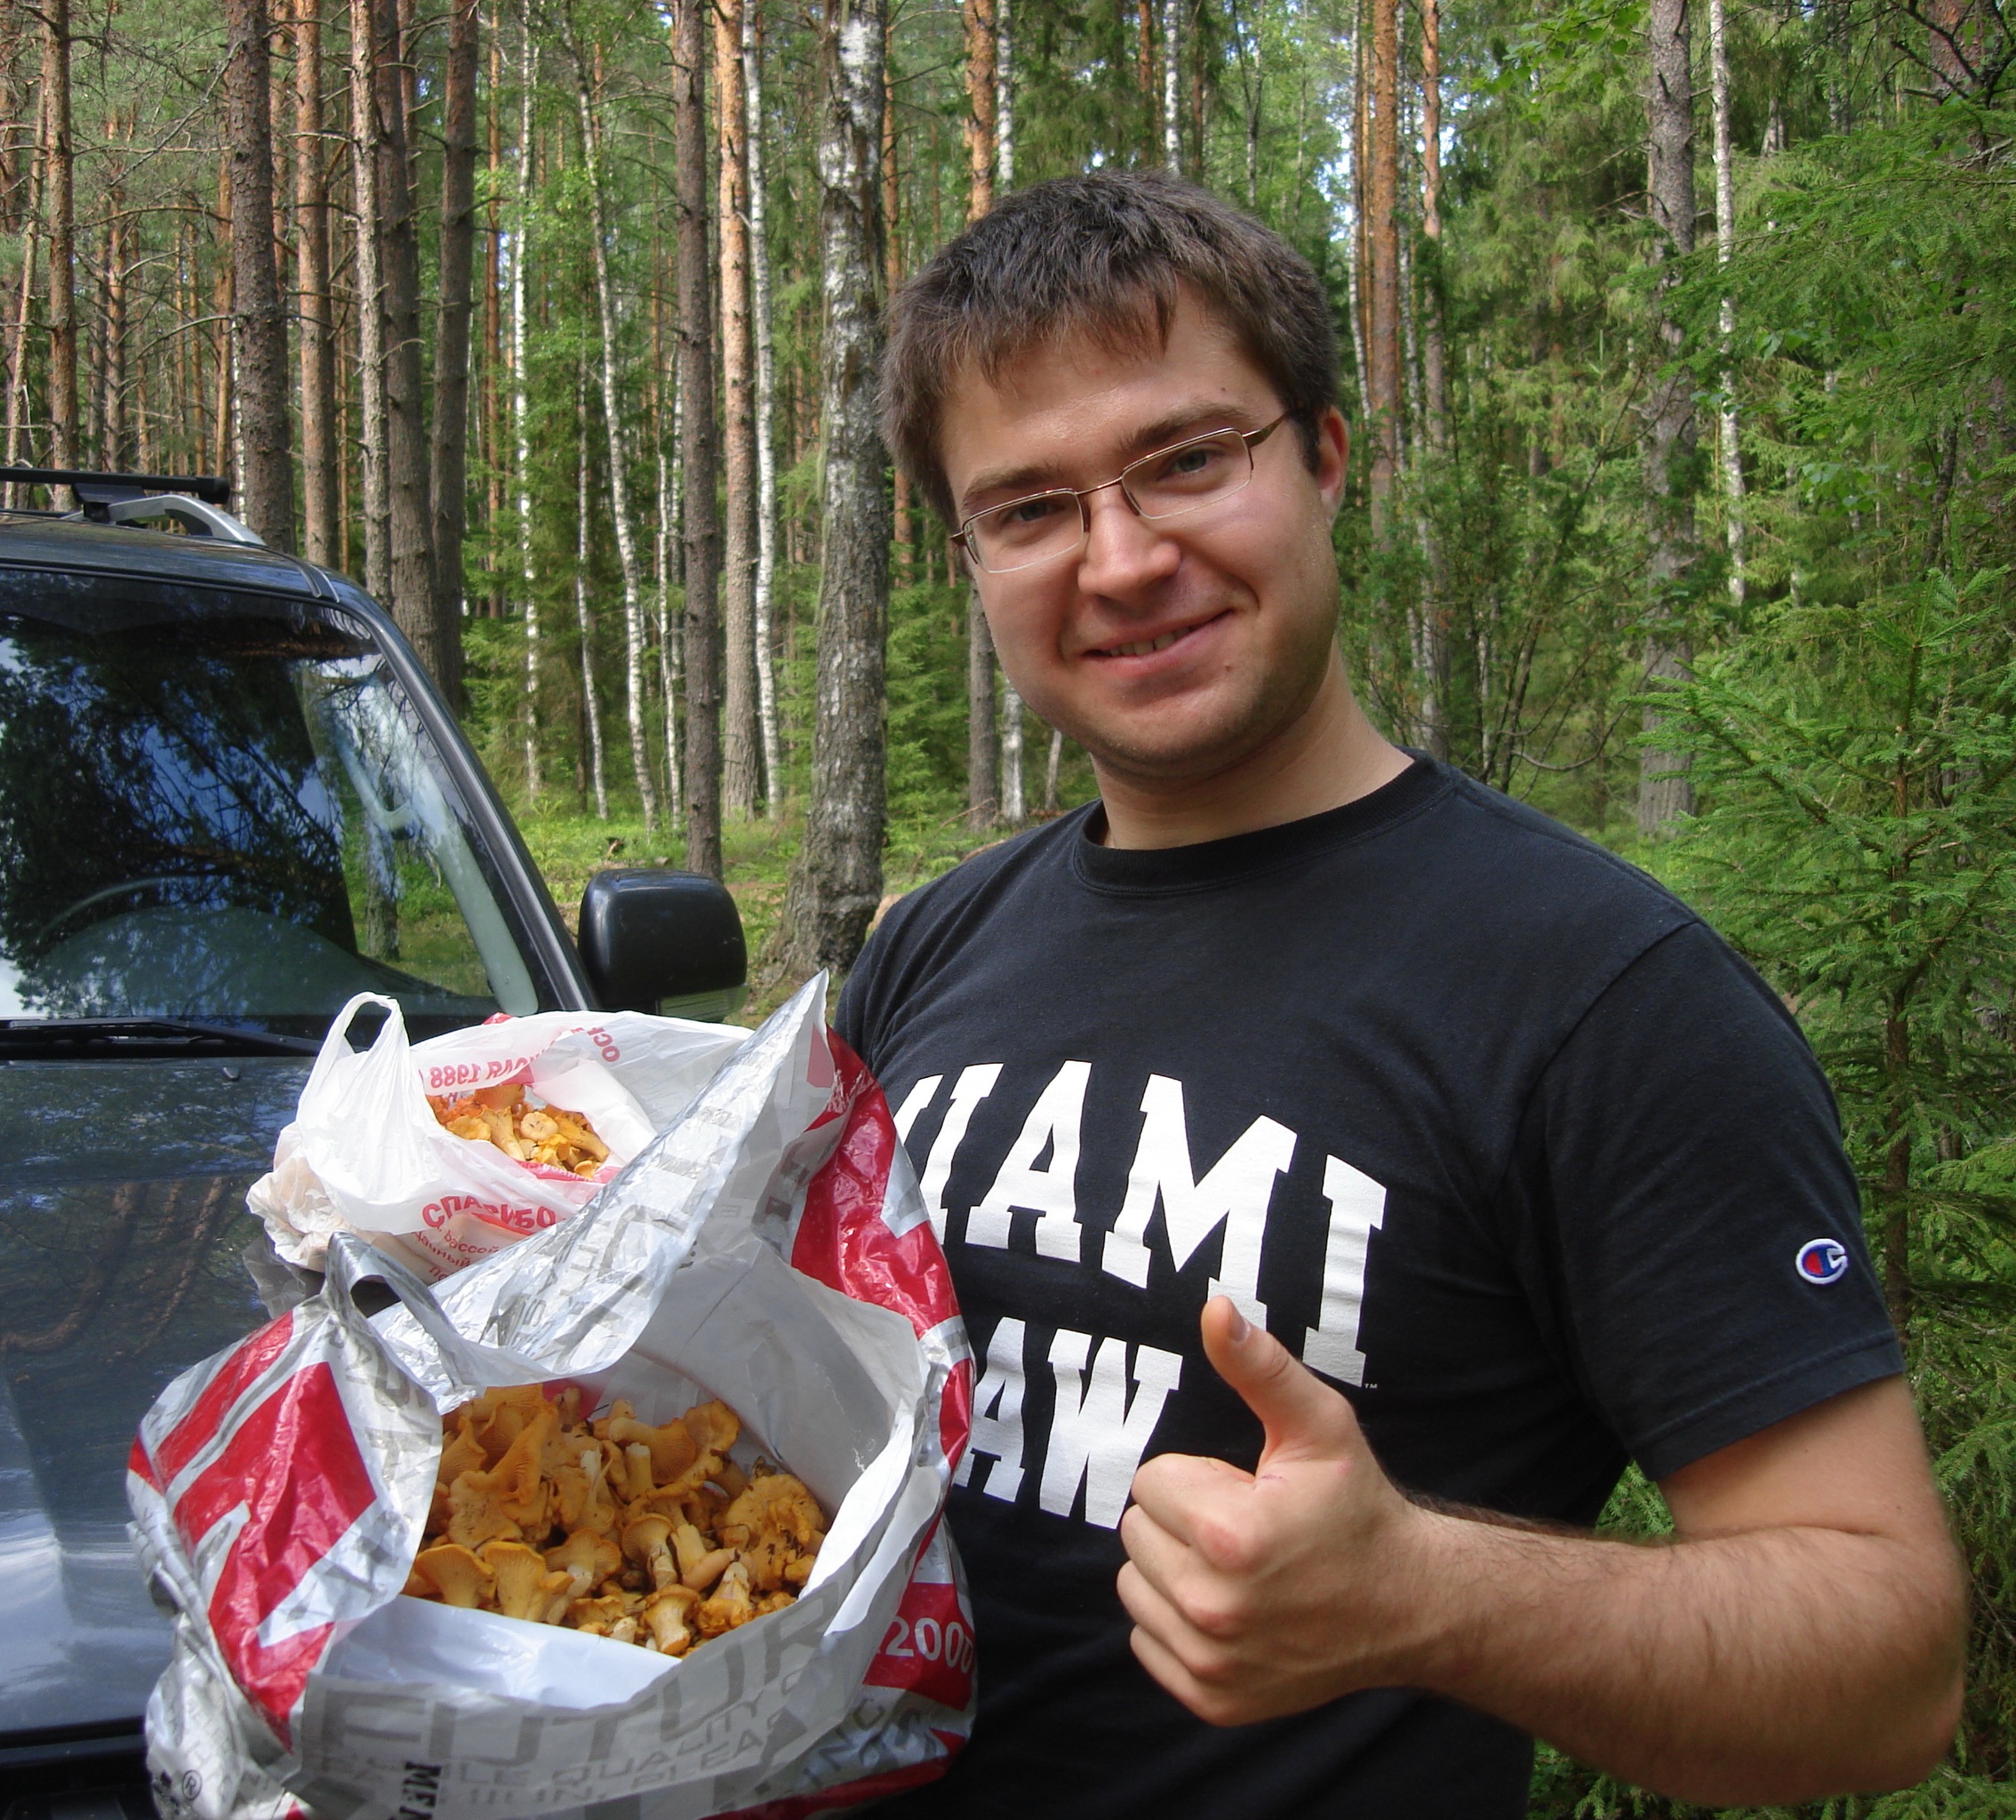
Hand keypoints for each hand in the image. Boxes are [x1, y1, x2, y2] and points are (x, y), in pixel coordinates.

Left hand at [1117, 1296, 1443, 1725]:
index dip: (1197, 1478)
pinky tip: (1234, 1609)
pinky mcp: (1213, 1700)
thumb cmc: (1357, 1508)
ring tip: (1239, 1568)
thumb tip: (1213, 1309)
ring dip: (1173, 1570)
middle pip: (1136, 1534)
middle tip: (1247, 1529)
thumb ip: (1259, 1367)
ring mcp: (1213, 1663)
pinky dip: (1177, 1622)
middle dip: (1182, 1521)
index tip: (1247, 1492)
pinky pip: (1147, 1641)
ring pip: (1136, 1587)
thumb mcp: (1317, 1426)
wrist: (1408, 1606)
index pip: (1151, 1483)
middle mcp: (1215, 1609)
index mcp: (1231, 1539)